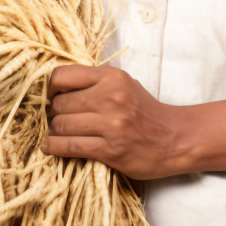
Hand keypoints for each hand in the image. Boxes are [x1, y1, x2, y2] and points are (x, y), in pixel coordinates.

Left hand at [40, 63, 190, 179]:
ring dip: (53, 132)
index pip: (63, 75)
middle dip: (51, 113)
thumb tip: (58, 88)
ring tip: (55, 133)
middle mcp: (110, 97)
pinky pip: (70, 146)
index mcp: (112, 77)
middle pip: (60, 103)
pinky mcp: (110, 150)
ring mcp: (111, 124)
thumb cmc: (145, 111)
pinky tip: (50, 147)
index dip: (49, 87)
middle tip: (53, 119)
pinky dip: (54, 147)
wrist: (175, 138)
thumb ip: (95, 83)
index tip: (50, 96)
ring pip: (62, 125)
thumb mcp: (124, 84)